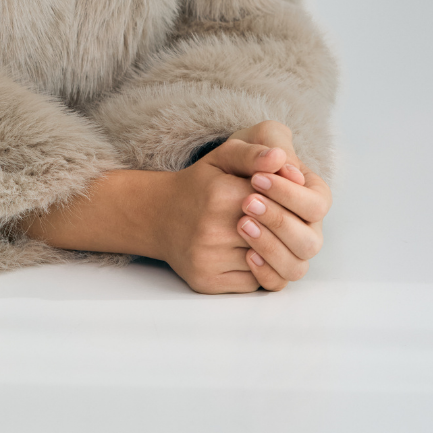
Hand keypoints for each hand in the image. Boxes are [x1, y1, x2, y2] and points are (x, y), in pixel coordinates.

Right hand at [22, 141, 300, 294]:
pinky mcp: (205, 283)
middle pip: (279, 239)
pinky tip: (251, 256)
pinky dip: (261, 274)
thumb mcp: (218, 155)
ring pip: (270, 266)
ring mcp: (205, 259)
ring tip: (268, 239)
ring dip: (278, 255)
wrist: (143, 214)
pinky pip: (254, 285)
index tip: (283, 196)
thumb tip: (284, 157)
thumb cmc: (189, 181)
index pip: (276, 203)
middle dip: (289, 232)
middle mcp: (208, 227)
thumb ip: (251, 147)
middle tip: (284, 222)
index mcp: (213, 191)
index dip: (290, 202)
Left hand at [222, 122, 331, 290]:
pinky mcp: (270, 269)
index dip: (289, 194)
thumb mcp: (246, 142)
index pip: (316, 203)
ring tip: (241, 225)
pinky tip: (247, 255)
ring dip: (271, 248)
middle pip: (310, 240)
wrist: (204, 189)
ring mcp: (290, 252)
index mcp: (311, 195)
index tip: (256, 180)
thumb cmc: (236, 162)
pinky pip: (277, 283)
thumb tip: (279, 159)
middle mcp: (307, 228)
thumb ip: (265, 144)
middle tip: (246, 203)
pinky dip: (266, 273)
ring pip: (296, 266)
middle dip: (279, 221)